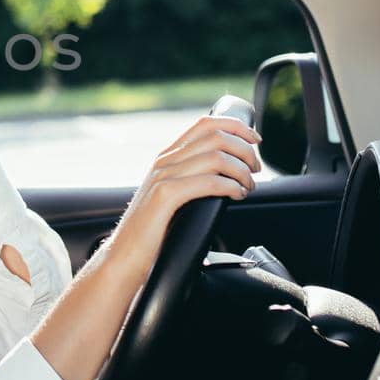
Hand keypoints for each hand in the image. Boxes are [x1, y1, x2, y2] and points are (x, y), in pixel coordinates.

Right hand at [115, 113, 262, 238]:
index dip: (236, 126)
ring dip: (241, 171)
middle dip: (245, 150)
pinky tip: (236, 195)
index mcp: (167, 157)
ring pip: (215, 156)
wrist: (124, 255)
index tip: (255, 139)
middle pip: (215, 136)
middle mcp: (164, 161)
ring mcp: (163, 177)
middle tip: (255, 170)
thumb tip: (225, 175)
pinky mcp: (165, 196)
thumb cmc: (152, 232)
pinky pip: (208, 181)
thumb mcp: (171, 196)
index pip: (205, 124)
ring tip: (247, 188)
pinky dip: (230, 185)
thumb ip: (191, 179)